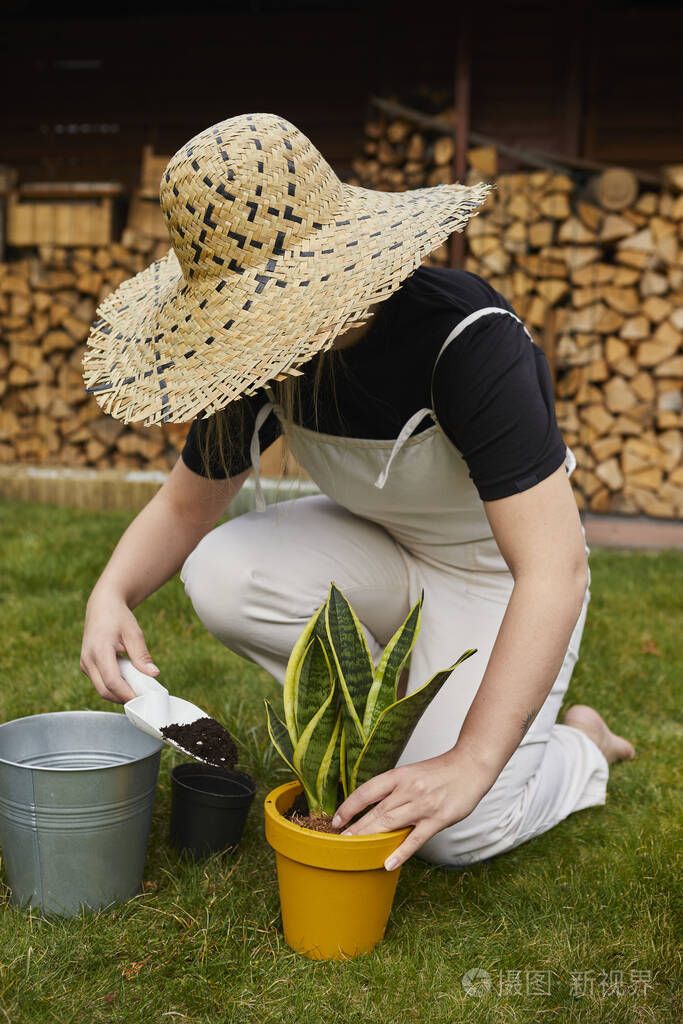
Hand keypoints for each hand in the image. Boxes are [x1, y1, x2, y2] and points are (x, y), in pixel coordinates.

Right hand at [80, 589, 159, 703]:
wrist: (102, 606)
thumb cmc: (118, 617)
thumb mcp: (134, 633)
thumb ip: (142, 656)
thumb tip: (153, 674)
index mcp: (99, 650)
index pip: (112, 681)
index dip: (127, 694)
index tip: (142, 700)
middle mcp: (88, 659)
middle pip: (105, 690)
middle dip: (123, 698)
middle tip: (143, 699)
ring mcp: (85, 664)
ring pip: (101, 689)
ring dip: (119, 693)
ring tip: (137, 689)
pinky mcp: (86, 666)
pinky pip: (99, 683)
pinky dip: (114, 687)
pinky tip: (128, 682)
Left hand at [331, 750, 489, 870]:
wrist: (471, 765)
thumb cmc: (441, 772)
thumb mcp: (413, 773)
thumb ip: (395, 790)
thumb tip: (373, 808)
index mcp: (400, 775)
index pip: (367, 791)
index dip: (349, 806)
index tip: (336, 820)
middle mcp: (409, 789)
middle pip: (376, 811)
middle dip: (355, 828)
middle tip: (339, 842)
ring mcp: (423, 804)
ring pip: (391, 823)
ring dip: (370, 838)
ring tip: (354, 851)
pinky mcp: (438, 819)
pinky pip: (416, 838)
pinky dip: (401, 852)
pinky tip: (388, 863)